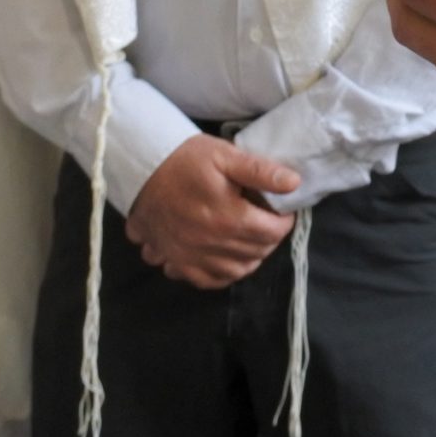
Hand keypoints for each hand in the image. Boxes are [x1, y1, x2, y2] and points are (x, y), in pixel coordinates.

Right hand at [123, 136, 300, 288]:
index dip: (283, 221)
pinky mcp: (175, 261)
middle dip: (268, 239)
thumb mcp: (225, 155)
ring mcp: (192, 256)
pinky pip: (206, 281)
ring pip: (235, 271)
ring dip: (248, 259)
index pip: (273, 232)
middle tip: (266, 222)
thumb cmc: (185, 159)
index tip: (281, 211)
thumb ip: (261, 171)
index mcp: (229, 217)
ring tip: (249, 241)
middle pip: (256, 252)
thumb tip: (294, 183)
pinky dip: (221, 274)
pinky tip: (224, 258)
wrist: (141, 167)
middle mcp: (212, 243)